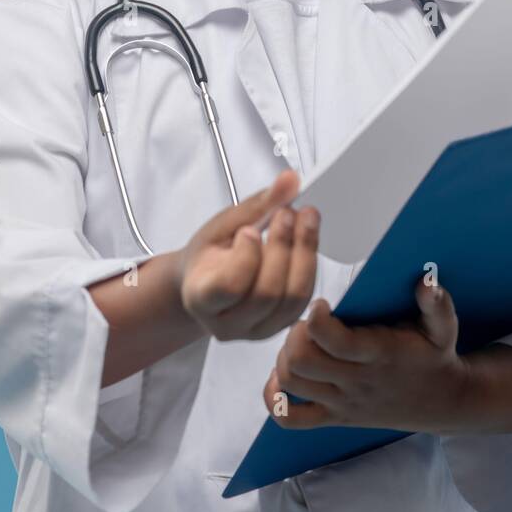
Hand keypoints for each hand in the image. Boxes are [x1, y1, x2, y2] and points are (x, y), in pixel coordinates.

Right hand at [176, 170, 320, 341]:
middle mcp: (226, 324)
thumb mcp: (223, 225)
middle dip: (283, 246)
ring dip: (304, 253)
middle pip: (267, 293)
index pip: (228, 287)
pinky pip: (304, 301)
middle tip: (287, 212)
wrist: (207, 281)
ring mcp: (255, 332)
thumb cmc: (209, 254)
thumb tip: (290, 180)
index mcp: (200, 298)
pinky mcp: (279, 327)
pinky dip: (310, 265)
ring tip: (304, 219)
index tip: (251, 228)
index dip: (246, 257)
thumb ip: (257, 205)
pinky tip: (307, 239)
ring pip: (291, 300)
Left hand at [262, 277, 469, 433]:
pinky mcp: (334, 418)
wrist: (441, 403)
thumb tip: (426, 280)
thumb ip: (436, 303)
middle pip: (301, 362)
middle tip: (307, 324)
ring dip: (285, 358)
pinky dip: (275, 397)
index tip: (321, 303)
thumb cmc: (434, 356)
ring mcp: (342, 403)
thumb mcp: (443, 327)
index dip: (317, 318)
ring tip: (301, 343)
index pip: (334, 341)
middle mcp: (355, 381)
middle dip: (294, 336)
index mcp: (378, 355)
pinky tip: (283, 376)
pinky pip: (290, 418)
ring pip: (291, 383)